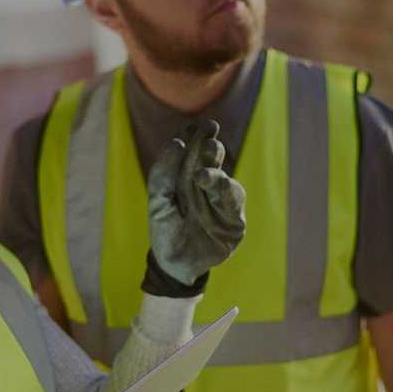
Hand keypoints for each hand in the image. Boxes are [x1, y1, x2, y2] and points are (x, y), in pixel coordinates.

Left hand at [146, 119, 247, 290]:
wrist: (174, 266)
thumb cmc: (164, 231)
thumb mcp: (157, 203)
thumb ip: (162, 175)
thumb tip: (177, 142)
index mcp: (188, 178)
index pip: (195, 152)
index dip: (198, 137)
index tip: (199, 125)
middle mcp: (208, 187)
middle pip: (215, 162)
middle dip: (212, 150)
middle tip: (208, 141)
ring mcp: (223, 204)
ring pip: (227, 182)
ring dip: (217, 176)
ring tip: (203, 175)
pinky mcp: (234, 222)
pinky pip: (235, 204)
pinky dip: (228, 195)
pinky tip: (218, 191)